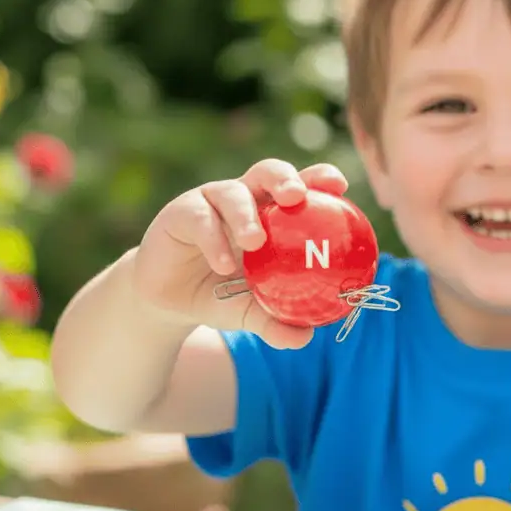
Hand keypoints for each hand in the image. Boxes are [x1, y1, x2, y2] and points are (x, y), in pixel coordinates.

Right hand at [133, 158, 347, 348]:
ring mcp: (212, 202)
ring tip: (255, 241)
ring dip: (245, 215)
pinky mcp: (181, 212)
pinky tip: (223, 265)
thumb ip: (277, 321)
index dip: (320, 178)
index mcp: (272, 212)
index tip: (340, 186)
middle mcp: (245, 198)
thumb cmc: (221, 295)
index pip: (301, 186)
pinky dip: (213, 241)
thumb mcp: (252, 311)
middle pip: (268, 173)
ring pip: (233, 193)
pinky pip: (200, 219)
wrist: (170, 301)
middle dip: (285, 179)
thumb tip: (306, 337)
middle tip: (296, 197)